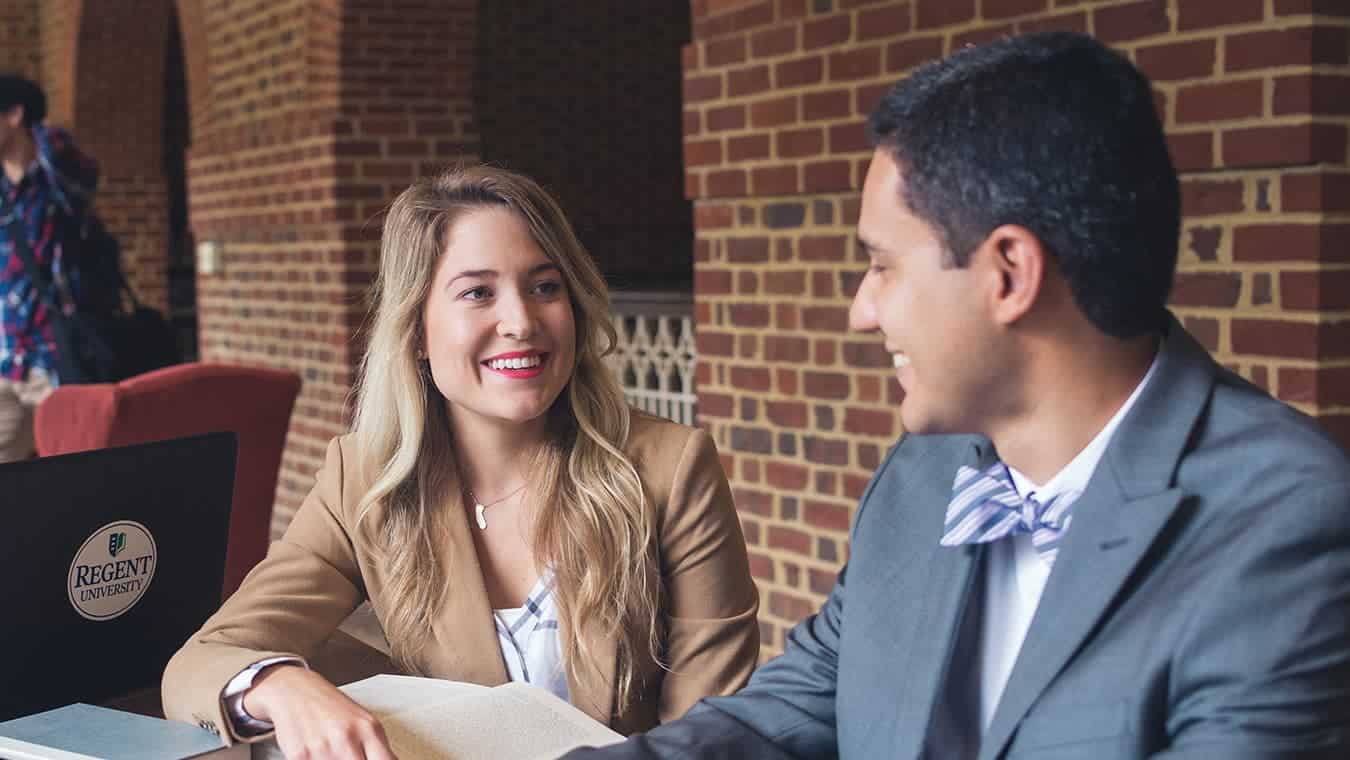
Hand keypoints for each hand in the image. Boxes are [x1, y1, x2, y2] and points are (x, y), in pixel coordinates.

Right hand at [244, 665, 397, 759]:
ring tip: (330, 751)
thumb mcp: (361, 720)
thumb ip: (374, 746)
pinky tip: (315, 751)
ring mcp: (323, 748)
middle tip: (348, 754)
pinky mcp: (300, 756)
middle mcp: (347, 738)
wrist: (293, 689)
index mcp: (368, 728)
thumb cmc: (329, 705)